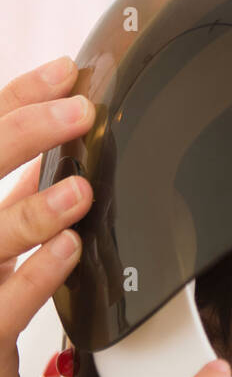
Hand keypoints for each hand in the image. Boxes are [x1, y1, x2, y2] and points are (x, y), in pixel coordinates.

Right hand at [0, 57, 94, 376]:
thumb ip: (19, 189)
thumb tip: (62, 126)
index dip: (15, 100)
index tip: (62, 71)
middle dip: (21, 134)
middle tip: (76, 111)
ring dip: (31, 209)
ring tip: (80, 189)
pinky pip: (1, 305)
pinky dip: (37, 274)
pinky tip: (68, 250)